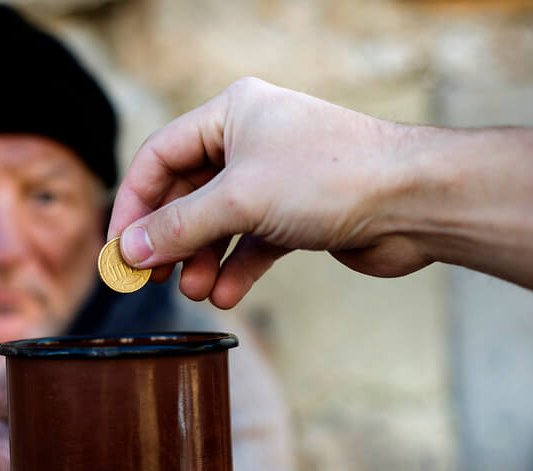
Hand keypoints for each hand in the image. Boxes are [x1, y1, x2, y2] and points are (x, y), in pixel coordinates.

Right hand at [108, 76, 426, 308]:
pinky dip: (237, 269)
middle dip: (169, 239)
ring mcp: (276, 179)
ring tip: (193, 290)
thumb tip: (129, 252)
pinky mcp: (298, 214)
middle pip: (186, 193)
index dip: (134, 204)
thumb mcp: (240, 200)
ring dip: (201, 260)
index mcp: (232, 113)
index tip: (119, 249)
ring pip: (219, 223)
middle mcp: (251, 141)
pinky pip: (253, 243)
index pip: (159, 157)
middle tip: (151, 278)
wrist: (414, 200)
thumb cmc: (332, 176)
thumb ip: (178, 227)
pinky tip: (225, 295)